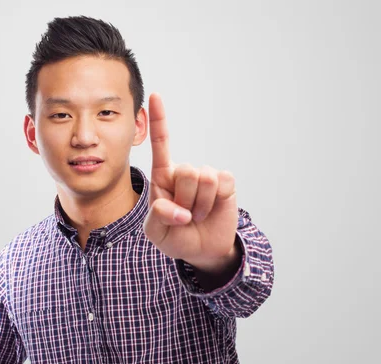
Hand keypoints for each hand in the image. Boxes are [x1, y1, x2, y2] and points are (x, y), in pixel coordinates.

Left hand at [143, 93, 239, 273]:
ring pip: (204, 178)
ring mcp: (206, 176)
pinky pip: (221, 183)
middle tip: (185, 215)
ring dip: (200, 204)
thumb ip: (158, 218)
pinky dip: (215, 202)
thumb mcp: (156, 233)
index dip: (159, 120)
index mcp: (163, 177)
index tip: (155, 96)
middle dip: (185, 200)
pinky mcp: (225, 182)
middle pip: (185, 171)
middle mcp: (184, 172)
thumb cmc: (176, 237)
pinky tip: (212, 209)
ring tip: (197, 214)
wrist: (204, 249)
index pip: (161, 145)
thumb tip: (179, 209)